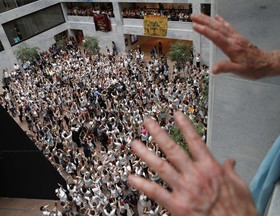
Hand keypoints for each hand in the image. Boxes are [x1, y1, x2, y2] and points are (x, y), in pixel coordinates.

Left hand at [128, 111, 256, 215]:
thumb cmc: (238, 210)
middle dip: (158, 133)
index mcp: (210, 168)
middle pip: (172, 149)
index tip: (176, 115)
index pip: (195, 141)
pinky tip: (132, 177)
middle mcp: (195, 175)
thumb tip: (230, 161)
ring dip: (146, 154)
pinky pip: (156, 192)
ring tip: (135, 144)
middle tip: (148, 123)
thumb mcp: (240, 186)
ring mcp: (184, 189)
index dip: (185, 126)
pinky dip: (142, 184)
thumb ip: (231, 171)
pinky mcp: (177, 205)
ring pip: (160, 166)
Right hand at [191, 13, 273, 78]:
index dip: (205, 31)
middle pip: (217, 27)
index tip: (195, 25)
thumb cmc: (252, 68)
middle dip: (204, 21)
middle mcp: (233, 39)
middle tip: (193, 16)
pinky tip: (217, 18)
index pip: (216, 36)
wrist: (266, 63)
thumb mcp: (239, 70)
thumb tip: (214, 69)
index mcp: (231, 47)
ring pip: (221, 25)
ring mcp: (236, 37)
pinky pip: (228, 26)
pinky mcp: (238, 37)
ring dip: (210, 19)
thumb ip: (226, 68)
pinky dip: (221, 21)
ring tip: (200, 16)